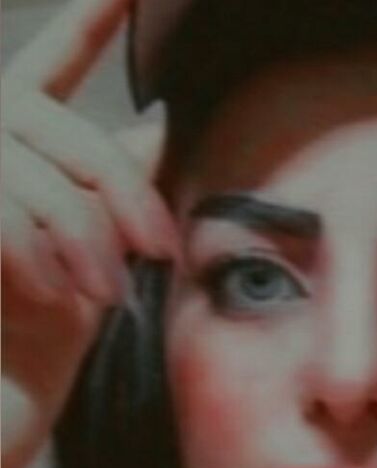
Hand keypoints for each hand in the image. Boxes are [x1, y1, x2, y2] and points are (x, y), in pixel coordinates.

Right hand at [1, 0, 177, 467]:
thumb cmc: (44, 327)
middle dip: (124, 199)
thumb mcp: (97, 248)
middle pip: (70, 136)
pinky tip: (53, 295)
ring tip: (105, 294)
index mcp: (17, 143)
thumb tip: (157, 122)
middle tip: (159, 254)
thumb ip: (114, 182)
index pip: (52, 66)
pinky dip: (39, 258)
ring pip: (44, 183)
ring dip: (87, 243)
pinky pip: (7, 219)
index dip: (86, 23)